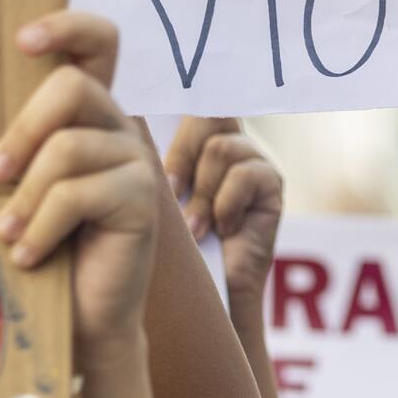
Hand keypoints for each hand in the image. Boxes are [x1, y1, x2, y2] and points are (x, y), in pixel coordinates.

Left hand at [0, 12, 159, 358]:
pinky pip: (78, 194)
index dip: (66, 24)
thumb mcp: (20, 184)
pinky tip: (26, 254)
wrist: (85, 318)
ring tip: (5, 232)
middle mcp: (119, 129)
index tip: (22, 42)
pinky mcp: (143, 201)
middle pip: (72, 87)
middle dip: (23, 129)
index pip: (98, 40)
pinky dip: (41, 227)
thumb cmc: (41, 248)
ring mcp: (137, 163)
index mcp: (90, 114)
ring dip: (26, 196)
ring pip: (68, 147)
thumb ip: (12, 143)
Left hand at [162, 116, 284, 317]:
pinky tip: (224, 230)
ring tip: (196, 228)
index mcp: (196, 141)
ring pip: (220, 148)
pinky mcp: (272, 184)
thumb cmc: (172, 247)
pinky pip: (245, 174)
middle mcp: (229, 144)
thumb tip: (126, 119)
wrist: (207, 294)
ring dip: (202, 193)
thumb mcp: (154, 196)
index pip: (189, 102)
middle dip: (182, 153)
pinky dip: (226, 205)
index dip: (175, 106)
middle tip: (170, 191)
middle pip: (208, 112)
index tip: (156, 147)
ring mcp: (254, 161)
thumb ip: (150, 157)